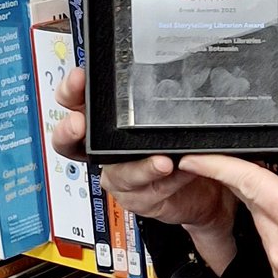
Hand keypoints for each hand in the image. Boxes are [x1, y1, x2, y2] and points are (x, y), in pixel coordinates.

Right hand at [53, 67, 237, 272]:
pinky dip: (166, 182)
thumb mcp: (174, 117)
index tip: (79, 79)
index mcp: (108, 123)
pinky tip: (179, 173)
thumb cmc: (185, 144)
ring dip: (139, 168)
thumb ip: (163, 103)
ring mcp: (119, 176)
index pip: (78, 103)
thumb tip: (169, 80)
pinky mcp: (137, 198)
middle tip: (78, 124)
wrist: (208, 185)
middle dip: (69, 130)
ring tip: (163, 162)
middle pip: (71, 142)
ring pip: (116, 174)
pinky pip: (146, 192)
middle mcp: (105, 151)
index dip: (70, 91)